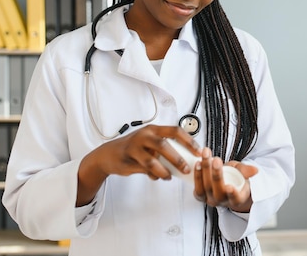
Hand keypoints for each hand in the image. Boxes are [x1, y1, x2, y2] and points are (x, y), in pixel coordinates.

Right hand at [77, 125, 200, 205]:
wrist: (108, 154)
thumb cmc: (134, 148)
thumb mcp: (150, 143)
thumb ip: (165, 149)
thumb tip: (185, 160)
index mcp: (154, 129)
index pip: (175, 131)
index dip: (188, 141)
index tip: (198, 151)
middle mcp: (144, 135)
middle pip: (164, 145)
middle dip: (177, 159)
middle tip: (186, 169)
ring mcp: (134, 146)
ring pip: (153, 160)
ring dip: (164, 171)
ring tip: (169, 177)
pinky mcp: (128, 159)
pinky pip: (144, 170)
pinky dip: (153, 175)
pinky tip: (156, 177)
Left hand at [193, 147, 258, 212]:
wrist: (226, 183)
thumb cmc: (236, 179)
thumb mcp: (243, 173)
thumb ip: (246, 171)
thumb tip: (255, 170)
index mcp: (237, 199)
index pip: (235, 199)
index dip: (232, 194)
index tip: (230, 187)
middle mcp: (223, 202)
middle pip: (218, 191)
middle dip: (217, 174)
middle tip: (217, 160)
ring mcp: (210, 200)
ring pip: (205, 189)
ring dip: (204, 172)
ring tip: (204, 158)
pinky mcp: (201, 196)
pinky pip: (197, 188)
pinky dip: (197, 175)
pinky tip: (198, 163)